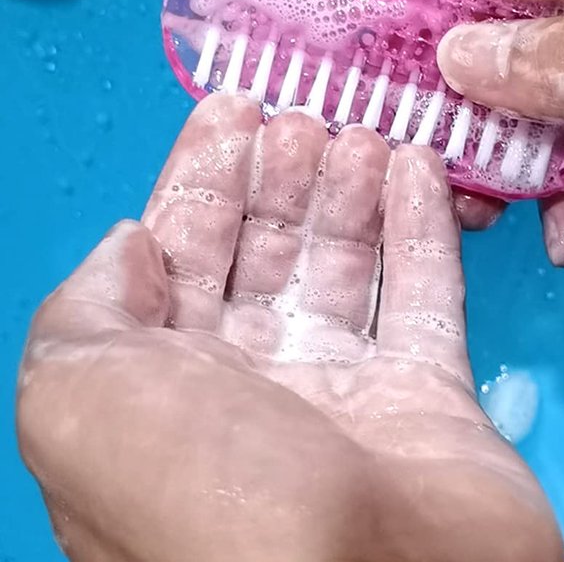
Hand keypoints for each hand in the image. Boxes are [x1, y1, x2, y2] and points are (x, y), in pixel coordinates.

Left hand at [17, 94, 563, 561]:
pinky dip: (423, 229)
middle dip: (283, 174)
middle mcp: (254, 386)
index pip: (181, 248)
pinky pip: (427, 296)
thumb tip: (129, 246)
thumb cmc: (215, 506)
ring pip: (348, 265)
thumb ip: (87, 312)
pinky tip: (418, 168)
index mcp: (167, 385)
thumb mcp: (88, 400)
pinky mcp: (433, 401)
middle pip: (268, 249)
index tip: (235, 102)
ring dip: (353, 192)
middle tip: (307, 111)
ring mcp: (348, 393)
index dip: (204, 172)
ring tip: (365, 131)